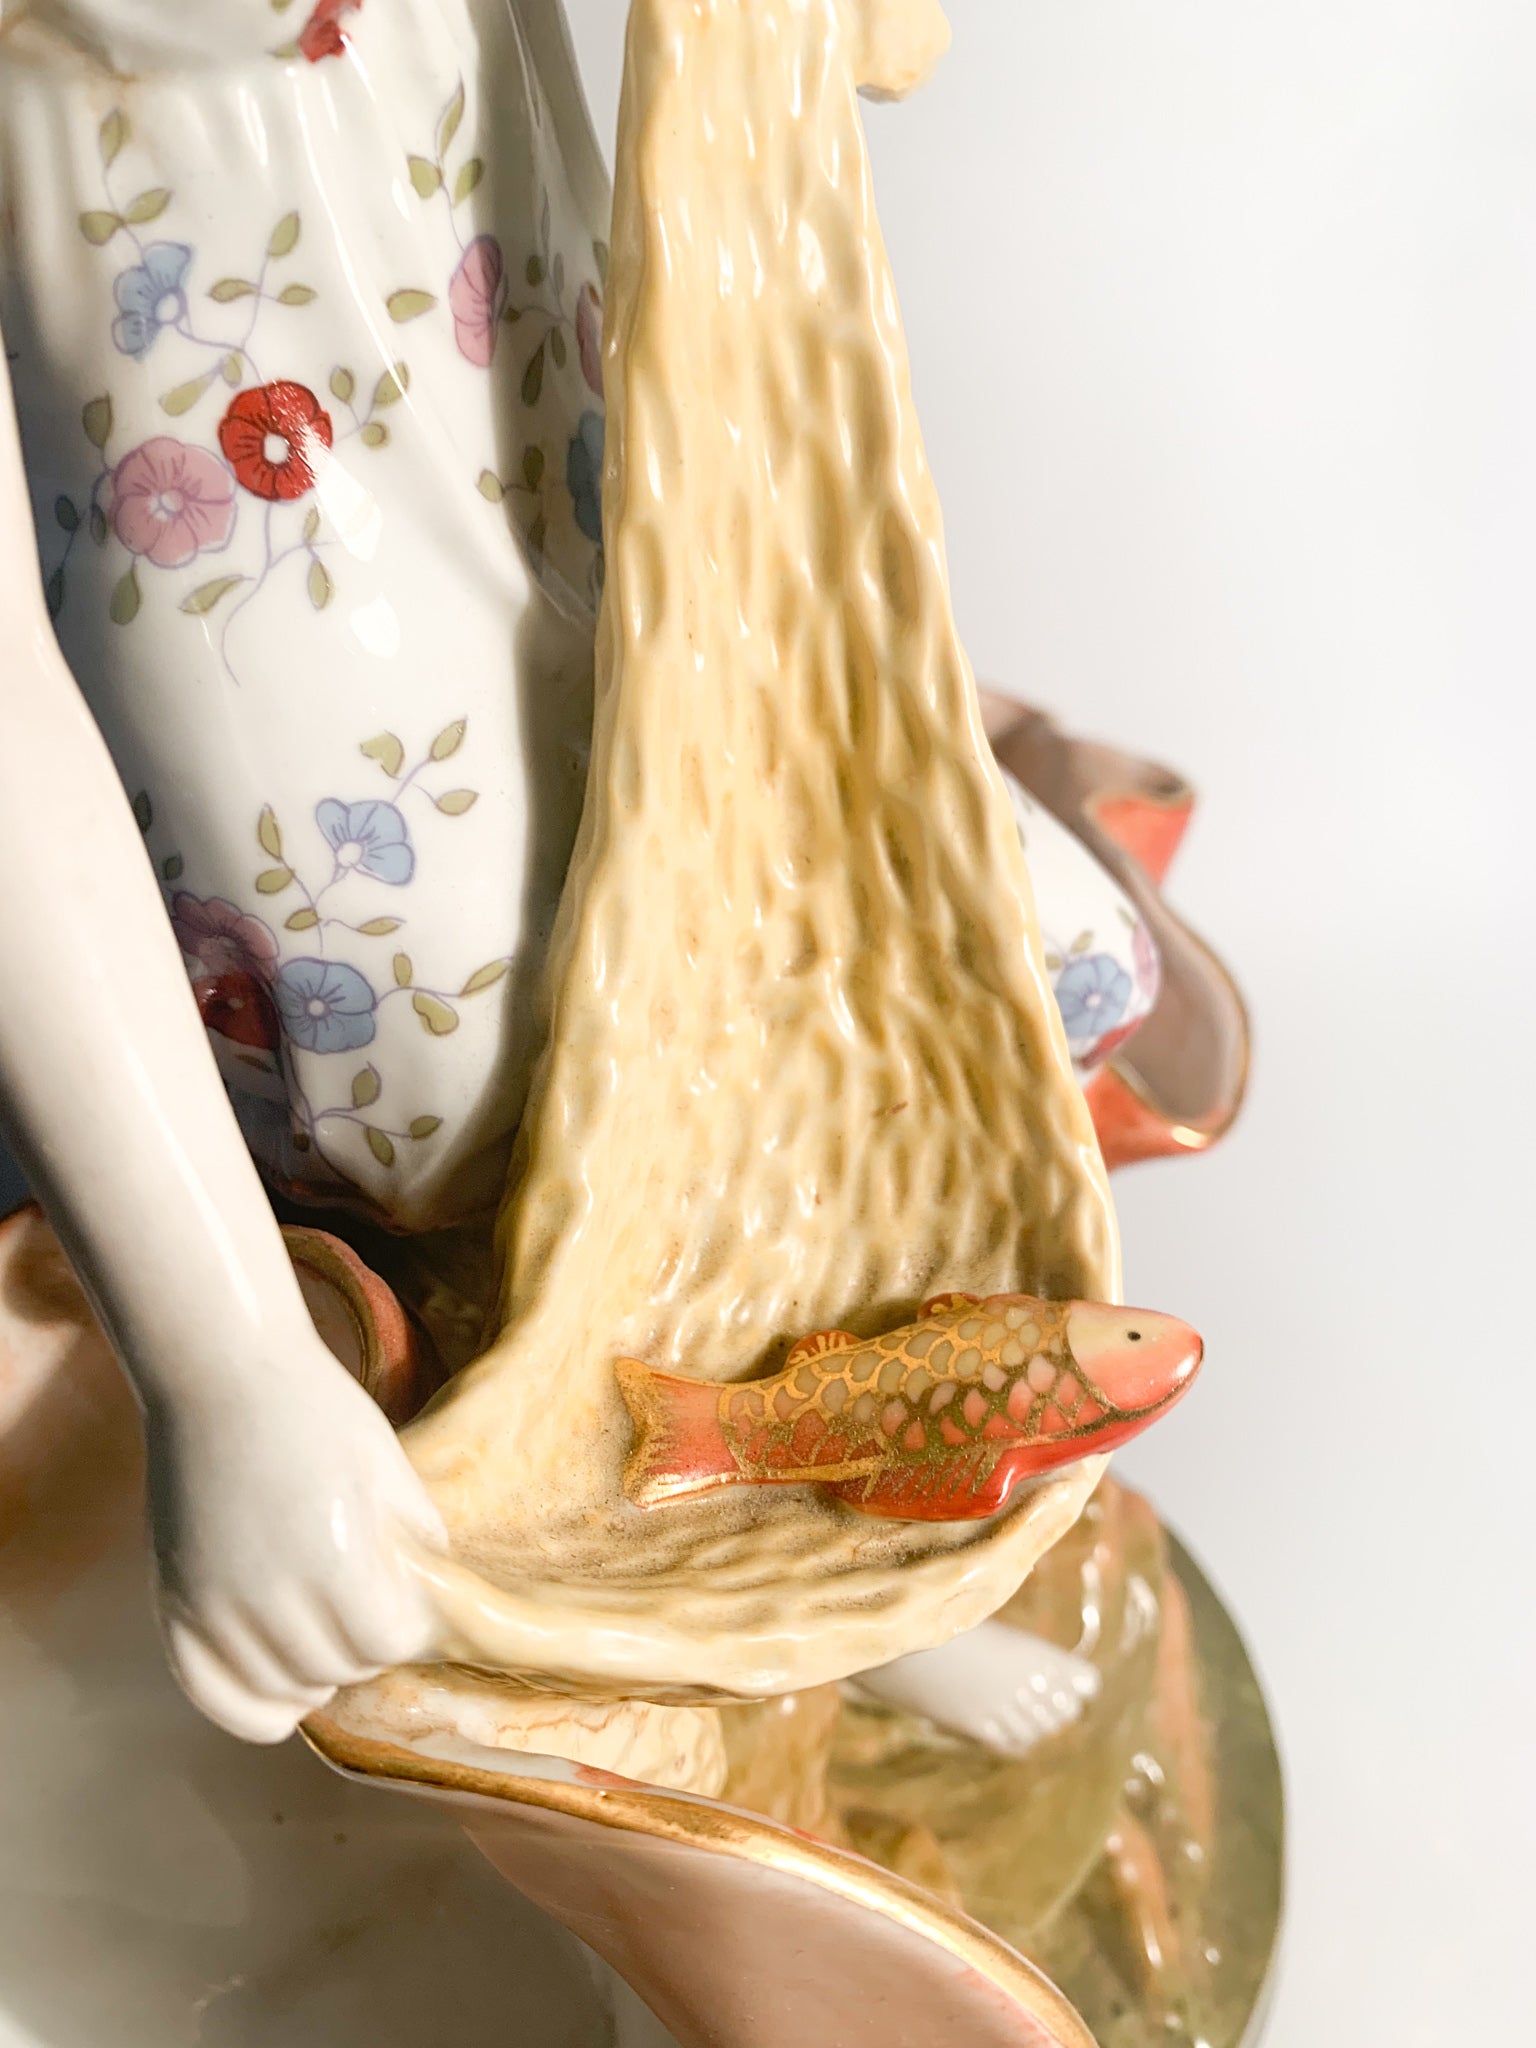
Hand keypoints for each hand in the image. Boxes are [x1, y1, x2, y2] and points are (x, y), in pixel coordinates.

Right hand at [144, 1331, 445, 1742]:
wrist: (222, 1375)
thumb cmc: (318, 1410)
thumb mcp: (389, 1468)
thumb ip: (418, 1542)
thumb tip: (435, 1603)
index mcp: (336, 1557)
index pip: (391, 1641)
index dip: (408, 1621)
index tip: (405, 1593)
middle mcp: (271, 1596)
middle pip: (342, 1667)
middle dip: (367, 1641)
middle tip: (367, 1600)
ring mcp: (214, 1606)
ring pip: (286, 1690)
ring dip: (319, 1669)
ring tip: (327, 1626)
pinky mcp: (174, 1605)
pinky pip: (216, 1697)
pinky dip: (256, 1703)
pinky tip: (284, 1676)